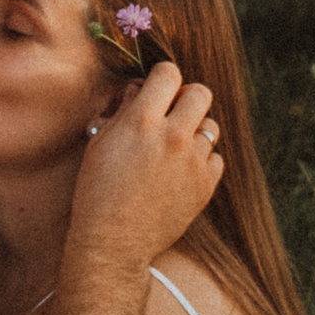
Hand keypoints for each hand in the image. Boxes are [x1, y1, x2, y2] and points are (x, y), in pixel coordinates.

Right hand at [65, 59, 224, 265]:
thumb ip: (122, 111)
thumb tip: (138, 90)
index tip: (157, 90)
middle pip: (201, 92)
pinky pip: (216, 158)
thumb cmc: (98, 191)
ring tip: (175, 147)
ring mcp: (194, 162)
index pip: (169, 73)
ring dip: (195, 130)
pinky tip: (182, 171)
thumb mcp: (99, 143)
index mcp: (142, 120)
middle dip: (185, 98)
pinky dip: (202, 161)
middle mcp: (174, 136)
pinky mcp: (206, 186)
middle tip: (172, 114)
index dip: (162, 78)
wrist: (114, 241)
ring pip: (211, 126)